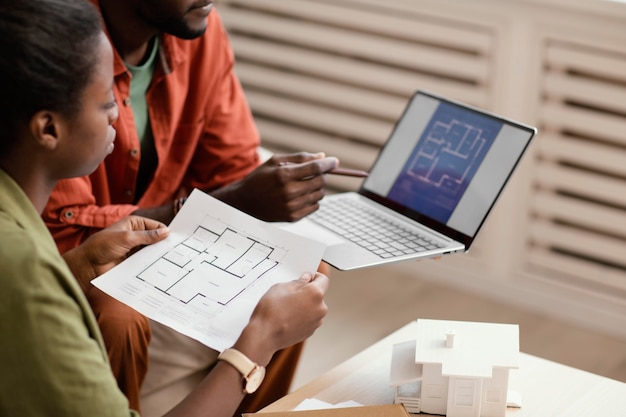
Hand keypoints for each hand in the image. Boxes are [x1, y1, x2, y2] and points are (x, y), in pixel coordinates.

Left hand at [63, 216, 169, 290]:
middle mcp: (136, 235)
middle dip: (164, 244)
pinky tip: (162, 268)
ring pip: (152, 251)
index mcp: (134, 224)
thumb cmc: (102, 246)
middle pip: (156, 239)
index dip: (165, 232)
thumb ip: (147, 236)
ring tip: (173, 260)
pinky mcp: (133, 262)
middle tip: (178, 251)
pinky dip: (153, 264)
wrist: (88, 266)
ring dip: (159, 255)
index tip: (177, 240)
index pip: (155, 226)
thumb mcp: (126, 238)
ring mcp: (135, 249)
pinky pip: (147, 262)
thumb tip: (166, 232)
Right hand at [212, 152, 338, 221]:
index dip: (328, 164)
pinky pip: (314, 207)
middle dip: (323, 175)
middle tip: (318, 172)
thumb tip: (322, 157)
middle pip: (320, 182)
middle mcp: (288, 192)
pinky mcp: (292, 218)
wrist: (244, 202)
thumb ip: (299, 158)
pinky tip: (302, 195)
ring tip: (307, 184)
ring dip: (318, 187)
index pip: (315, 168)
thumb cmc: (260, 178)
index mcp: (283, 175)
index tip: (335, 162)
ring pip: (319, 195)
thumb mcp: (275, 161)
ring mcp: (291, 207)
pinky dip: (313, 200)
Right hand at [236, 272, 329, 365]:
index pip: (323, 280)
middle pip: (318, 295)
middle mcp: (320, 308)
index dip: (315, 276)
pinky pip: (309, 319)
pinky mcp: (310, 331)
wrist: (264, 336)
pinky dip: (302, 316)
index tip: (307, 277)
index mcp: (315, 294)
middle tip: (291, 293)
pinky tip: (288, 317)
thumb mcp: (281, 288)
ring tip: (287, 307)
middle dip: (307, 292)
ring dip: (305, 305)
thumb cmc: (271, 312)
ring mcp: (316, 322)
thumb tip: (305, 280)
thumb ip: (297, 282)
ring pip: (313, 307)